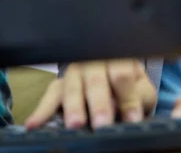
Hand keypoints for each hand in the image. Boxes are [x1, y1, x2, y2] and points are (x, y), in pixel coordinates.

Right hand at [25, 59, 156, 128]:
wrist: (116, 77)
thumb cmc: (130, 86)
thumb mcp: (142, 89)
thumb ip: (137, 98)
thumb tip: (131, 116)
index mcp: (120, 59)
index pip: (122, 74)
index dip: (127, 96)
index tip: (131, 118)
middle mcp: (96, 61)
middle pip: (96, 80)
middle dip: (99, 103)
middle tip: (102, 123)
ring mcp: (76, 72)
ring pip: (72, 85)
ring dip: (74, 106)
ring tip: (75, 124)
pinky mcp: (60, 84)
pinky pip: (50, 94)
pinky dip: (42, 109)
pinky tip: (35, 123)